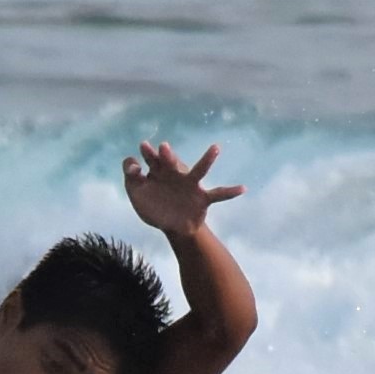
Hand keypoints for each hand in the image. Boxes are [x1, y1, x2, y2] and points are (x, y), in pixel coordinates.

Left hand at [122, 139, 244, 239]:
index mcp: (159, 170)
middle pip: (171, 162)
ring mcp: (191, 185)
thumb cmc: (153, 206)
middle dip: (167, 155)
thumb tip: (135, 166)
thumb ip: (131, 178)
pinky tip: (243, 188)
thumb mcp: (136, 193)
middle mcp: (176, 174)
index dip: (144, 158)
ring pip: (200, 170)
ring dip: (207, 159)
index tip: (136, 168)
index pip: (151, 158)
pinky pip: (218, 194)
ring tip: (216, 148)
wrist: (171, 225)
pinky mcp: (202, 198)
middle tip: (163, 148)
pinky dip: (230, 192)